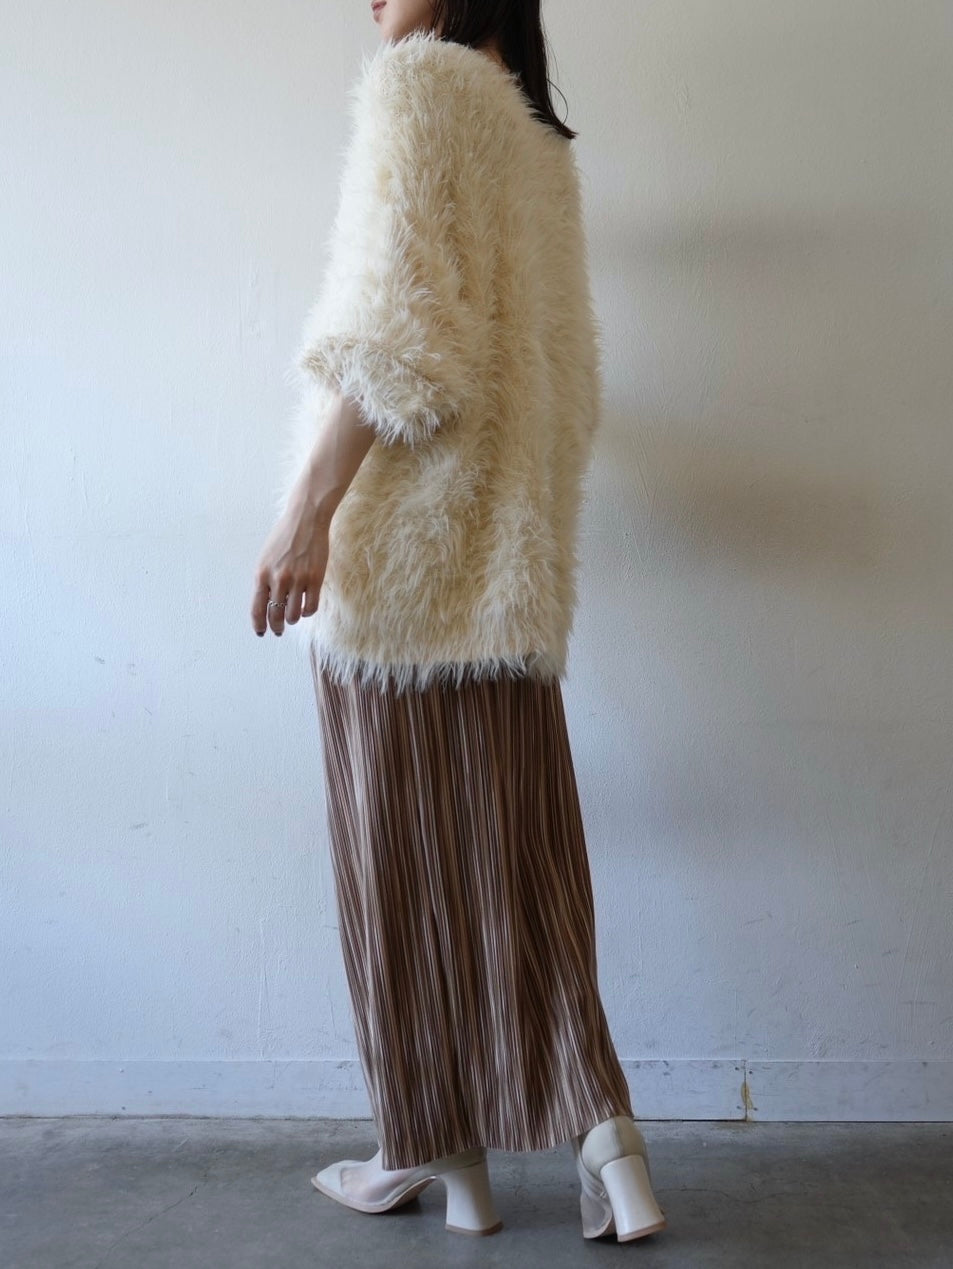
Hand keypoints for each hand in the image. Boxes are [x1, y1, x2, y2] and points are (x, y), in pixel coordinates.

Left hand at [250, 502, 330, 637]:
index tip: (262, 632)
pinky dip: (307, 612)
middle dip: (276, 627)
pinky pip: (311, 607)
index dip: (259, 625)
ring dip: (292, 619)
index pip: (257, 609)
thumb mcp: (266, 558)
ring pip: (293, 615)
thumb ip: (265, 580)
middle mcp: (278, 579)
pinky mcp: (315, 579)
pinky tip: (305, 608)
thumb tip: (267, 604)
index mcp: (262, 574)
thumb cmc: (284, 537)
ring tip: (293, 616)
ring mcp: (298, 580)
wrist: (306, 520)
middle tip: (278, 630)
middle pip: (275, 615)